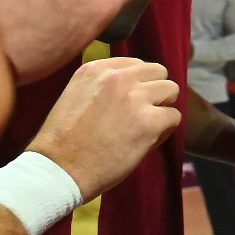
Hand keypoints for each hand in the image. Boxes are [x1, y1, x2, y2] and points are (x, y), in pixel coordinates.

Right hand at [27, 58, 180, 199]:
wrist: (60, 169)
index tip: (128, 102)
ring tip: (143, 127)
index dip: (138, 84)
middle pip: (158, 72)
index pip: (136, 64)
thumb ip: (104, 85)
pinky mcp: (149, 121)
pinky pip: (174, 117)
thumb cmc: (64, 140)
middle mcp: (117, 77)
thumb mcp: (77, 95)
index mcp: (96, 68)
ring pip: (171, 90)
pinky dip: (164, 131)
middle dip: (154, 92)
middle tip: (140, 114)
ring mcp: (135, 97)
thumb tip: (136, 86)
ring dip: (162, 108)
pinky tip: (145, 141)